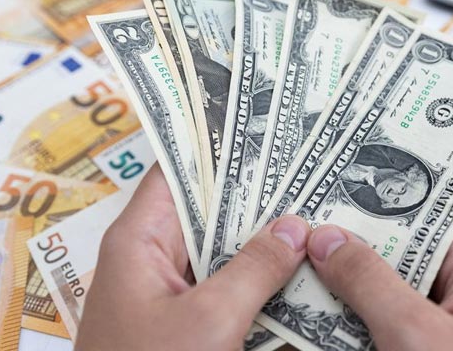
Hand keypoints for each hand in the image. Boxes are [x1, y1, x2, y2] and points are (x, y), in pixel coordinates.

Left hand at [75, 165, 310, 349]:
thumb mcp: (210, 320)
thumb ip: (255, 269)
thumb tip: (295, 226)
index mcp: (140, 239)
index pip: (178, 172)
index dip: (218, 148)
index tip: (266, 132)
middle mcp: (152, 255)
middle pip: (204, 209)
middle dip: (254, 194)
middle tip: (309, 171)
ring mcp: (169, 289)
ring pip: (219, 247)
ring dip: (259, 236)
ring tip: (313, 210)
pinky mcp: (185, 319)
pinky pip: (223, 283)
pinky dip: (255, 274)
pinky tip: (295, 266)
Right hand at [307, 224, 452, 350]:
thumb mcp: (415, 334)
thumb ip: (368, 281)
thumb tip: (325, 238)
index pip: (416, 219)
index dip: (366, 213)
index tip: (315, 207)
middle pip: (399, 257)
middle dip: (350, 257)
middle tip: (295, 249)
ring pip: (391, 295)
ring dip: (350, 295)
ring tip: (298, 283)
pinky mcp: (438, 349)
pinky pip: (395, 327)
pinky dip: (364, 325)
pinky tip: (325, 324)